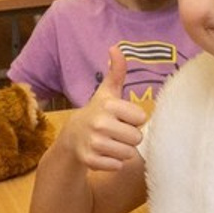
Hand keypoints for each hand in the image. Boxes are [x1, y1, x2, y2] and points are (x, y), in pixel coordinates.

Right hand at [60, 44, 146, 171]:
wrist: (72, 136)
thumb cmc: (97, 112)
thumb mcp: (107, 91)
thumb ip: (117, 71)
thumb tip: (116, 47)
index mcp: (108, 105)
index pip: (141, 118)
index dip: (134, 119)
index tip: (122, 117)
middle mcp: (100, 123)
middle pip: (137, 138)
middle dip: (130, 137)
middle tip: (116, 132)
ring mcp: (93, 143)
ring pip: (128, 153)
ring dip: (122, 150)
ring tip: (111, 142)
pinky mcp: (89, 160)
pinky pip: (117, 166)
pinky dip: (113, 163)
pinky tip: (103, 154)